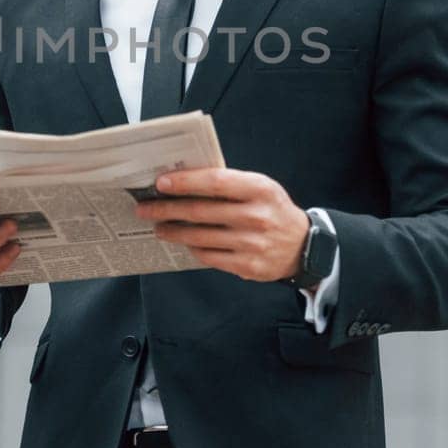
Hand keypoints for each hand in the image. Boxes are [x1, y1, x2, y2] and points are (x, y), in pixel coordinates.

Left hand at [134, 168, 310, 284]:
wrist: (303, 246)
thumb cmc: (272, 209)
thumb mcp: (260, 188)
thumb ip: (229, 183)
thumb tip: (184, 181)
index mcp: (260, 189)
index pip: (215, 182)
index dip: (185, 182)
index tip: (161, 183)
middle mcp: (256, 217)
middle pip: (200, 212)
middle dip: (167, 209)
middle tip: (145, 208)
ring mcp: (252, 244)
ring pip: (200, 237)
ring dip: (173, 232)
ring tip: (158, 227)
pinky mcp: (247, 267)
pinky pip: (209, 256)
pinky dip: (192, 248)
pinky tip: (184, 242)